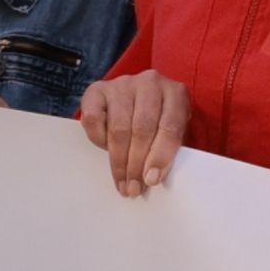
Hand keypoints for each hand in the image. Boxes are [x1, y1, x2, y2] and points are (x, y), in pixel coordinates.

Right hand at [78, 68, 192, 198]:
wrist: (141, 98)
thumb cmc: (161, 120)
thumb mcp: (174, 130)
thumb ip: (169, 148)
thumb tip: (152, 178)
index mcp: (176, 93)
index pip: (170, 126)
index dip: (161, 156)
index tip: (152, 179)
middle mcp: (150, 83)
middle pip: (142, 128)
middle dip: (136, 164)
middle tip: (134, 187)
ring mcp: (122, 84)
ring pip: (119, 127)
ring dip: (119, 160)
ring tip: (122, 181)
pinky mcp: (98, 89)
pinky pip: (93, 118)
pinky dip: (99, 139)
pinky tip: (106, 150)